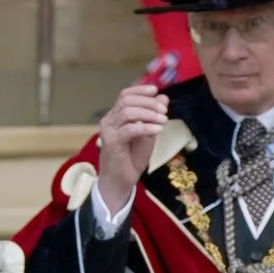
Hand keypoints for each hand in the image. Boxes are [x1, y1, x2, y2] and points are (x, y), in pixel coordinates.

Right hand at [95, 82, 172, 219]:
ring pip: (127, 112)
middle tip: (164, 110)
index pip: (125, 95)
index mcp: (115, 116)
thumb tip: (163, 98)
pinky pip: (129, 129)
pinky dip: (146, 127)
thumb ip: (154, 116)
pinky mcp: (112, 143)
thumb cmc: (132, 158)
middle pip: (126, 101)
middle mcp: (109, 121)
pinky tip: (157, 130)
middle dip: (148, 102)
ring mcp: (108, 131)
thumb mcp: (148, 133)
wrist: (121, 181)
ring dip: (148, 113)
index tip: (156, 91)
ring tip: (163, 120)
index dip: (141, 90)